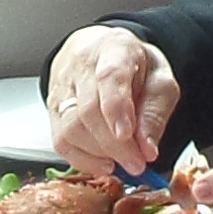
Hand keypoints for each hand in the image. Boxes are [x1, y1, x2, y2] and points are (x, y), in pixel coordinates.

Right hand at [47, 26, 179, 176]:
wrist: (105, 53)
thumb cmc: (134, 67)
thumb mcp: (160, 82)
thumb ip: (155, 114)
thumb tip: (147, 149)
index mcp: (114, 49)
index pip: (109, 77)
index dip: (116, 108)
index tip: (127, 134)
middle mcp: (81, 65)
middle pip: (89, 110)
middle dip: (114, 145)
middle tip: (136, 164)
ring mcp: (62, 87)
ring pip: (70, 128)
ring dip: (98, 154)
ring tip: (122, 162)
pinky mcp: (52, 109)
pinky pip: (60, 141)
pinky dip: (82, 160)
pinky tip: (102, 163)